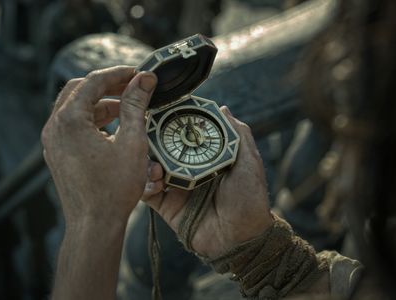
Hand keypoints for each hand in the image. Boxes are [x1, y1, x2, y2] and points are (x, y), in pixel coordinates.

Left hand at [42, 66, 156, 225]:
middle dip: (108, 86)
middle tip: (133, 87)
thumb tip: (144, 80)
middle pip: (80, 91)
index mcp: (69, 120)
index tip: (139, 73)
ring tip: (129, 109)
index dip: (118, 74)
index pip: (93, 82)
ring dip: (101, 104)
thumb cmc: (114, 188)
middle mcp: (54, 128)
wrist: (95, 224)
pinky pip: (74, 127)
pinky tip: (115, 128)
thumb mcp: (132, 141)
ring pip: (76, 109)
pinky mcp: (58, 154)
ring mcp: (53, 142)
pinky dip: (93, 121)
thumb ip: (136, 106)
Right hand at [142, 106, 272, 257]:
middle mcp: (188, 169)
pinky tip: (154, 180)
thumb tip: (222, 109)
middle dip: (152, 139)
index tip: (162, 110)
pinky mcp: (166, 206)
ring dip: (147, 162)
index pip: (184, 134)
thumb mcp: (249, 162)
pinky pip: (148, 191)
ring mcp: (176, 187)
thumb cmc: (250, 199)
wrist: (242, 239)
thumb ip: (238, 134)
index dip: (173, 122)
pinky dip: (145, 183)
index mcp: (206, 157)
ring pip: (151, 167)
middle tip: (147, 133)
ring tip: (155, 164)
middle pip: (162, 149)